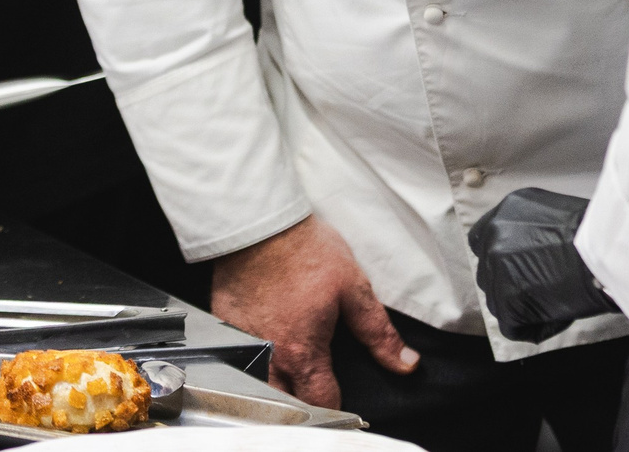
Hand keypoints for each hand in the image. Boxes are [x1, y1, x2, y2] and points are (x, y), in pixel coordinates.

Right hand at [210, 217, 417, 409]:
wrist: (259, 222)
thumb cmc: (303, 250)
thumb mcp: (354, 289)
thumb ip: (379, 333)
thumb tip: (405, 363)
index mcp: (302, 351)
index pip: (321, 402)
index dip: (337, 406)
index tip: (342, 399)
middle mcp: (269, 355)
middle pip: (284, 402)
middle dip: (302, 403)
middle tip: (315, 388)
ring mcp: (241, 341)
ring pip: (256, 384)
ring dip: (274, 385)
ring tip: (289, 373)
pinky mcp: (223, 323)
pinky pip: (236, 354)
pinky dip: (250, 358)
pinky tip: (262, 342)